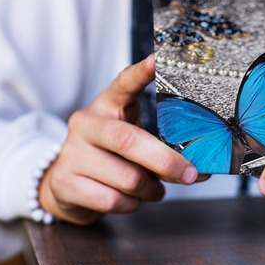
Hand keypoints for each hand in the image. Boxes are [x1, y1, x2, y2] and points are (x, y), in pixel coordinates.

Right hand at [38, 55, 200, 224]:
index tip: (158, 59)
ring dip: (149, 190)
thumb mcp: (135, 142)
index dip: (141, 73)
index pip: (124, 83)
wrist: (65, 184)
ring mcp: (71, 152)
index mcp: (107, 105)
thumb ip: (162, 148)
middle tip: (190, 174)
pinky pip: (112, 200)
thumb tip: (201, 169)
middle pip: (129, 140)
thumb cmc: (112, 157)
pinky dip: (131, 205)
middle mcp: (86, 122)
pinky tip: (129, 199)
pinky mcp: (63, 182)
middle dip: (165, 161)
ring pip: (126, 178)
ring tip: (152, 189)